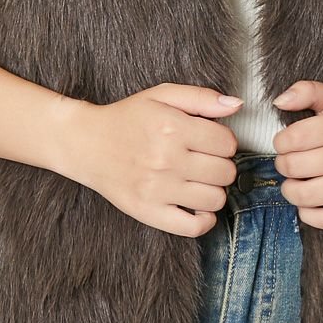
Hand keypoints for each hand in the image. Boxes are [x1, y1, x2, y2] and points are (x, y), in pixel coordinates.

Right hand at [59, 82, 241, 236]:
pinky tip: (197, 206)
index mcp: (172, 128)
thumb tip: (237, 105)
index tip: (210, 142)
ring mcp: (158, 189)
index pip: (227, 144)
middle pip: (225, 172)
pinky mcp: (148, 212)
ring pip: (215, 199)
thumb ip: (201, 97)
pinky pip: (193, 227)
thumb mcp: (162, 95)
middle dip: (220, 165)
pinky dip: (204, 220)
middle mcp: (166, 159)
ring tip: (197, 181)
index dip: (224, 142)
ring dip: (213, 190)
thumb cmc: (127, 118)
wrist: (85, 143)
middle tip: (203, 161)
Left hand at [271, 80, 322, 229]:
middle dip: (283, 165)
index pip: (296, 137)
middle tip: (288, 164)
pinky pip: (322, 220)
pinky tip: (310, 201)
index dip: (280, 143)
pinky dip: (307, 212)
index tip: (284, 144)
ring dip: (290, 190)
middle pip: (296, 166)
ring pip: (305, 195)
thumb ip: (307, 91)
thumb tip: (279, 101)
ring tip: (295, 183)